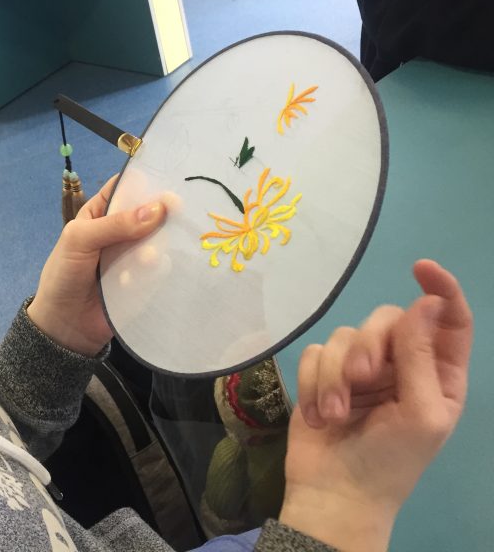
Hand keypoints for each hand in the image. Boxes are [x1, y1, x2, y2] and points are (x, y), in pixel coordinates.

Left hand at [28, 175, 166, 355]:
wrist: (65, 326)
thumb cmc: (63, 275)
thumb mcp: (79, 240)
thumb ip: (114, 224)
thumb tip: (157, 209)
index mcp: (101, 214)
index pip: (126, 188)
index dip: (146, 182)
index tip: (170, 180)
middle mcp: (122, 232)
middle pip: (150, 214)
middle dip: (162, 215)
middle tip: (177, 214)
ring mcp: (135, 256)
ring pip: (160, 241)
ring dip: (155, 247)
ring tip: (145, 260)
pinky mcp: (146, 281)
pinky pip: (161, 270)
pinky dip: (156, 271)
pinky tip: (140, 278)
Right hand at [279, 260, 472, 550]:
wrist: (335, 493)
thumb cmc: (390, 462)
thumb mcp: (421, 413)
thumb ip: (421, 356)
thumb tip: (426, 302)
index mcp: (439, 374)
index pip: (449, 320)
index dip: (440, 289)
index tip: (420, 268)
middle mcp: (401, 364)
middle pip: (386, 319)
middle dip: (369, 345)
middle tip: (362, 379)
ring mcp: (360, 369)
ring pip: (345, 335)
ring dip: (336, 376)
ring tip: (335, 412)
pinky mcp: (322, 375)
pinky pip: (315, 352)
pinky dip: (313, 382)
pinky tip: (320, 414)